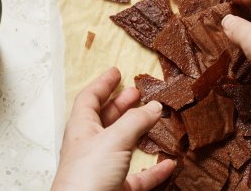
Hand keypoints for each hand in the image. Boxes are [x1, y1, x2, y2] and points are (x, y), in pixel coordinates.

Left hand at [51, 67, 175, 190]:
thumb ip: (134, 122)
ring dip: (138, 132)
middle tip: (137, 93)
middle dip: (121, 104)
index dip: (103, 84)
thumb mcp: (112, 140)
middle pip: (105, 119)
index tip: (116, 71)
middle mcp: (90, 147)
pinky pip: (138, 177)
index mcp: (81, 129)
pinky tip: (169, 163)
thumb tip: (154, 106)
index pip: (89, 98)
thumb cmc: (87, 178)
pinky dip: (154, 169)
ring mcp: (103, 170)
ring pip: (122, 146)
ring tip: (153, 118)